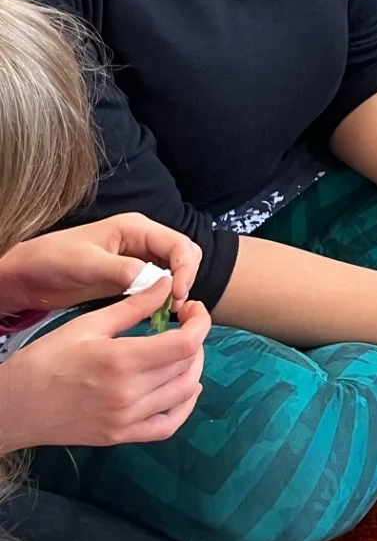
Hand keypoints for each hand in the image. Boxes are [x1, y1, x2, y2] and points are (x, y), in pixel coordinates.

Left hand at [0, 213, 201, 313]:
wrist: (26, 274)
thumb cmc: (52, 260)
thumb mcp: (86, 263)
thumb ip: (122, 270)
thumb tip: (156, 281)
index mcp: (136, 228)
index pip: (178, 244)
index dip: (185, 268)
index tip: (177, 294)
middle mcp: (142, 240)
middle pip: (183, 254)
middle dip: (186, 277)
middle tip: (175, 304)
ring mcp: (137, 258)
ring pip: (174, 269)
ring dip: (177, 287)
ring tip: (167, 310)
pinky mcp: (130, 276)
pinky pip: (158, 283)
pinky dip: (163, 296)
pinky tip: (156, 311)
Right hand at [0, 282, 208, 452]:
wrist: (13, 407)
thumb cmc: (44, 361)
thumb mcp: (86, 325)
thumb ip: (133, 306)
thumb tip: (167, 284)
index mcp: (121, 361)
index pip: (186, 343)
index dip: (200, 322)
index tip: (193, 309)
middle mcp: (128, 394)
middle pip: (189, 365)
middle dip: (196, 339)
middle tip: (185, 325)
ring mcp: (126, 420)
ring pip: (185, 393)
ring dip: (194, 368)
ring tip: (182, 350)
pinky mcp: (120, 437)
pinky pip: (168, 426)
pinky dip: (184, 406)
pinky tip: (184, 387)